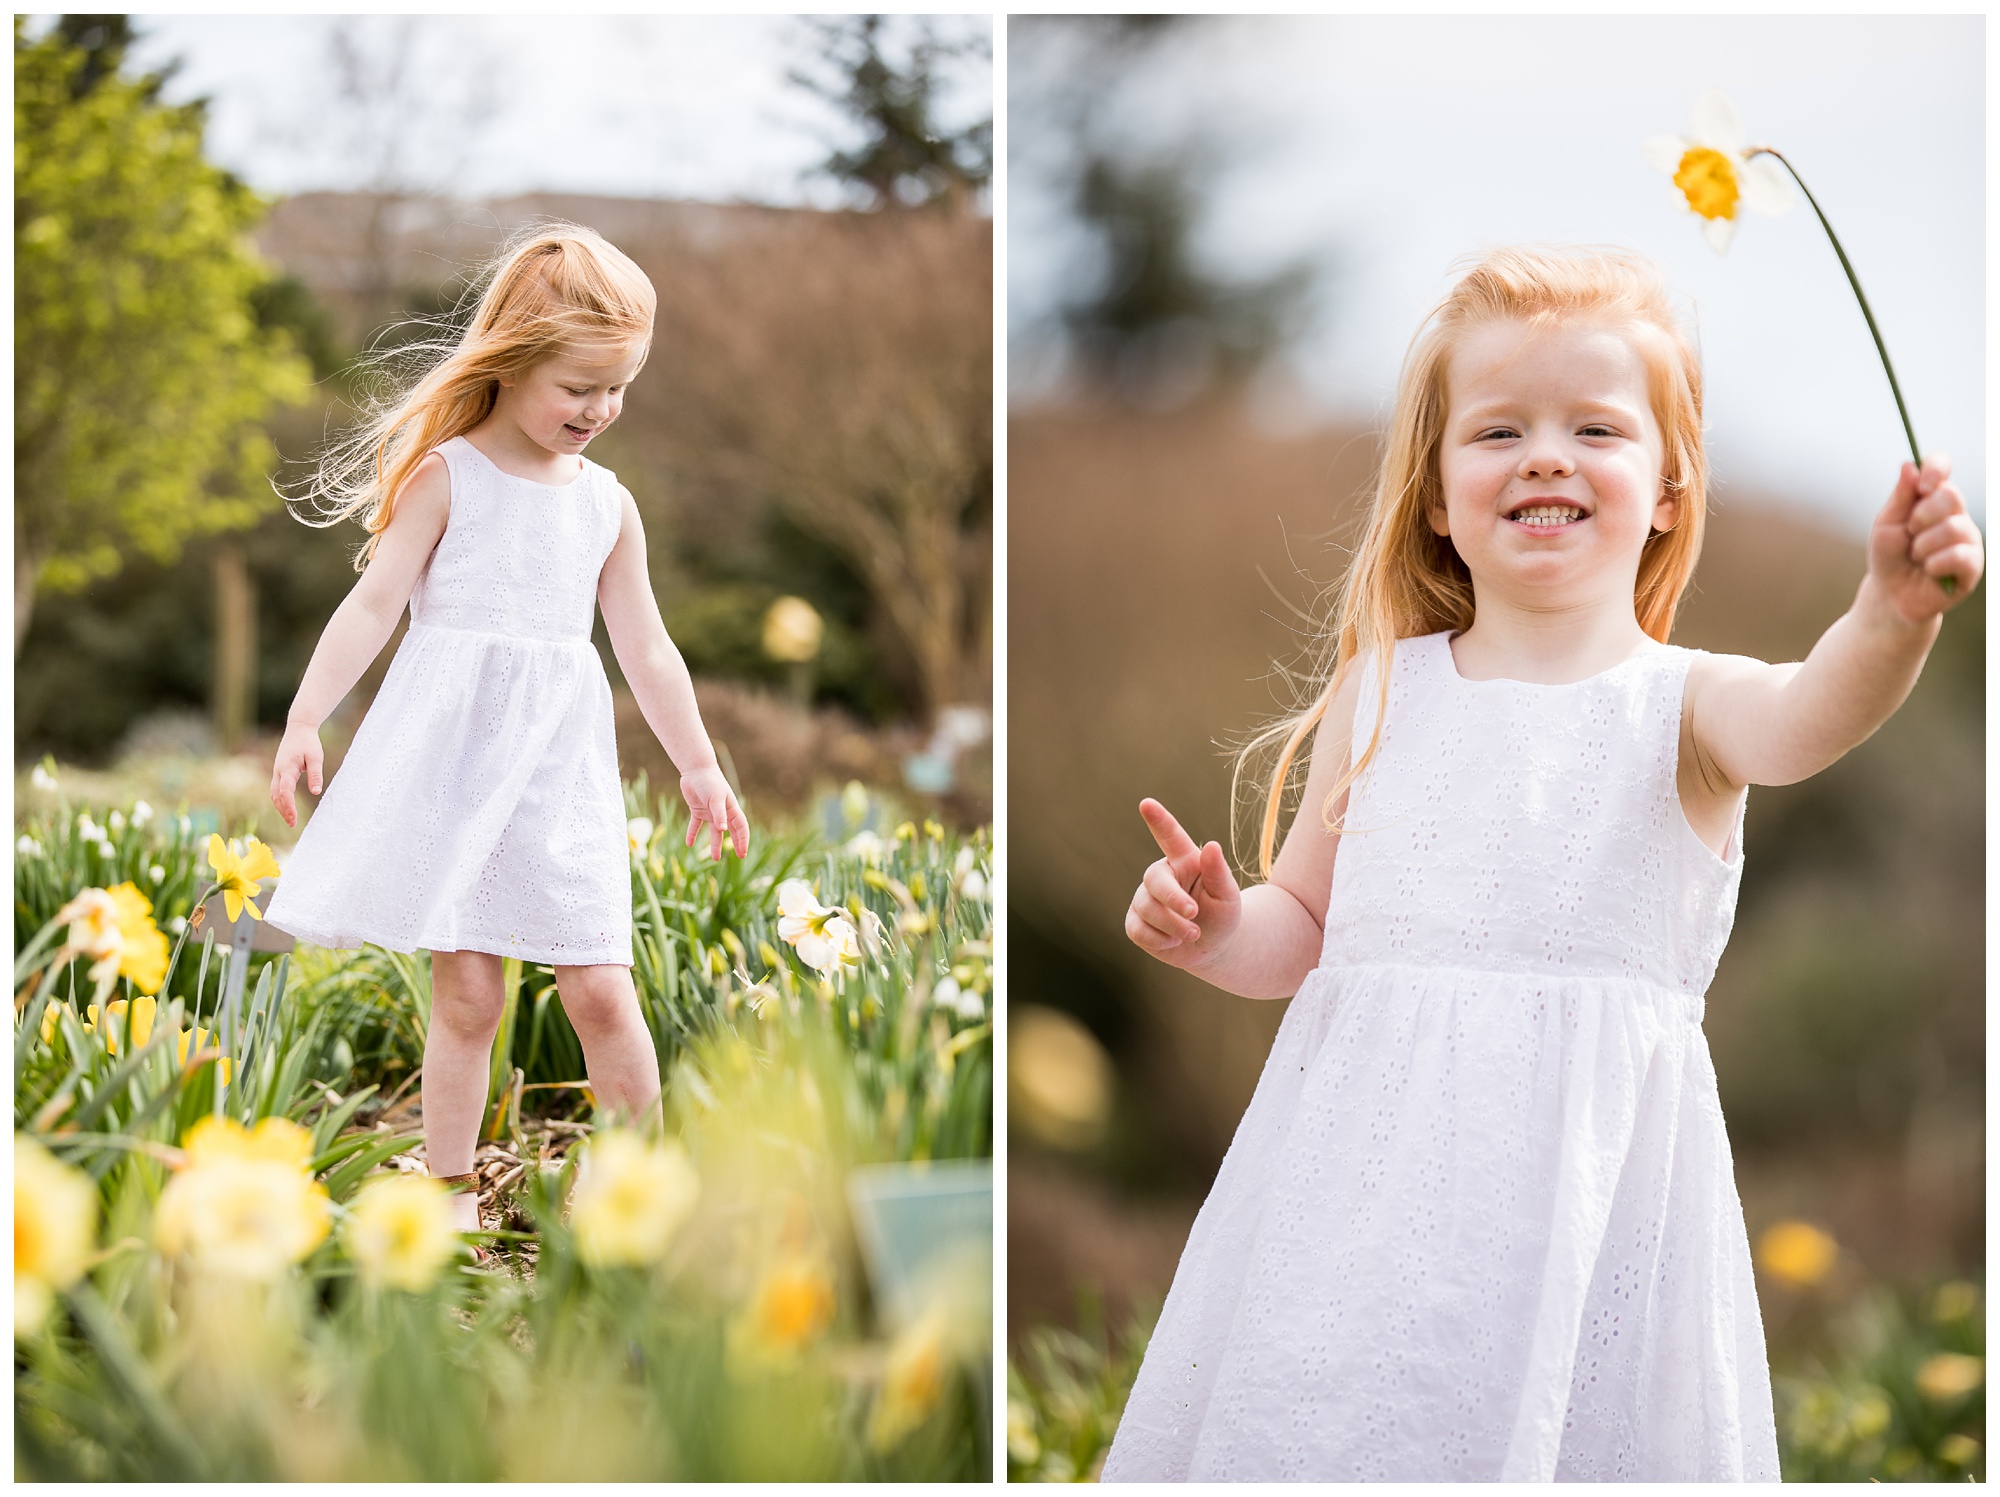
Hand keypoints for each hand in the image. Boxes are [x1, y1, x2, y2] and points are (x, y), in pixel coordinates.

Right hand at [270, 721, 323, 829]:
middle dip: (283, 810)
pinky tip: (287, 808)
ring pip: (274, 794)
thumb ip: (315, 774)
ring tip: (291, 819)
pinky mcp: (279, 772)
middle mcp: (278, 771)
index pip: (285, 791)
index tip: (294, 818)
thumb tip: (316, 792)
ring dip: (280, 807)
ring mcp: (277, 771)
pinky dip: (280, 800)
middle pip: (276, 796)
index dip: (289, 806)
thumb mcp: (316, 757)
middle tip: (293, 824)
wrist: (299, 728)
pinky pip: (276, 789)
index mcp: (287, 768)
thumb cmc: (309, 742)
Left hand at [681, 766, 748, 859]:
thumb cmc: (709, 782)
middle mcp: (722, 812)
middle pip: (732, 830)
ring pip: (715, 832)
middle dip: (736, 843)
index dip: (743, 840)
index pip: (741, 827)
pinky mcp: (697, 810)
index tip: (742, 853)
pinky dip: (692, 834)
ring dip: (715, 844)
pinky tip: (689, 844)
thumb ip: (719, 814)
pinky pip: (695, 825)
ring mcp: (710, 812)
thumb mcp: (716, 798)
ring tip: (715, 858)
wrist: (696, 770)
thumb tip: (723, 830)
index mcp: (731, 808)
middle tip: (740, 857)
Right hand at [1124, 798, 1242, 970]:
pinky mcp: (1135, 921)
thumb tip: (1212, 845)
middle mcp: (1162, 875)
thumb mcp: (1228, 896)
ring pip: (1146, 908)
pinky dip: (1159, 941)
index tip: (1146, 803)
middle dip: (1173, 899)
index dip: (1158, 820)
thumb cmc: (1222, 915)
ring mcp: (1144, 898)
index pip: (1170, 836)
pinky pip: (1137, 930)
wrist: (1212, 947)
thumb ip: (1219, 872)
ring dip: (1173, 926)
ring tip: (1194, 934)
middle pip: (1154, 880)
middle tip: (1194, 914)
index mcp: (1185, 861)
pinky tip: (1173, 942)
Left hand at [1868, 454, 1982, 623]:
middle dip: (1921, 517)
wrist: (1891, 595)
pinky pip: (1959, 555)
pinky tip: (1929, 571)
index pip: (1942, 466)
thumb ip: (1900, 497)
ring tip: (1916, 557)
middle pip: (1951, 495)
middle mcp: (1955, 513)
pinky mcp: (1973, 564)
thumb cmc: (1889, 557)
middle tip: (1910, 533)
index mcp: (1932, 498)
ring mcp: (1968, 538)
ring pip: (1953, 528)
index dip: (1935, 469)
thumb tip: (1909, 464)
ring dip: (1923, 546)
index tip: (1922, 486)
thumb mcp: (1886, 525)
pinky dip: (1934, 564)